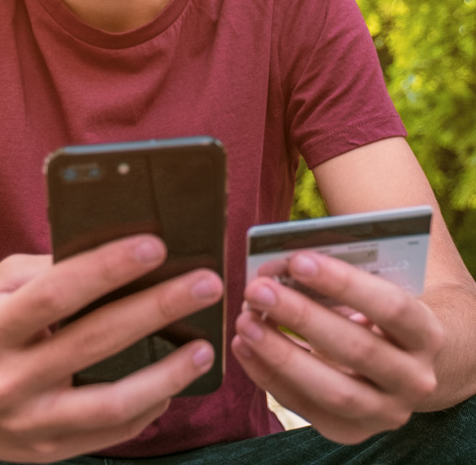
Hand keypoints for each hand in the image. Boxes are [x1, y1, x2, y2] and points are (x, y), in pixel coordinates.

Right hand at [0, 235, 221, 461]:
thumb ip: (50, 272)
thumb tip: (118, 258)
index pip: (58, 293)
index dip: (108, 267)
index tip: (157, 245)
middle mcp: (6, 380)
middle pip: (95, 342)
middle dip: (158, 308)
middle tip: (206, 283)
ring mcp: (26, 425)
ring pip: (110, 404)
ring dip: (165, 375)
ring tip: (202, 347)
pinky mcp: (43, 453)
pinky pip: (107, 435)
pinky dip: (145, 409)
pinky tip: (170, 384)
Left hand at [232, 251, 443, 443]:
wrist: (407, 363)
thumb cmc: (380, 308)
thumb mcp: (381, 282)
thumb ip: (345, 260)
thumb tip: (294, 240)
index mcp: (426, 333)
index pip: (390, 306)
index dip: (343, 282)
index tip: (297, 260)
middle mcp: (413, 378)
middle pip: (356, 349)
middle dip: (301, 316)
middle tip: (257, 289)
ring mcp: (384, 411)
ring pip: (332, 390)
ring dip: (281, 354)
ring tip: (245, 322)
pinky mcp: (350, 429)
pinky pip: (305, 407)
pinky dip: (269, 376)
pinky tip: (244, 346)